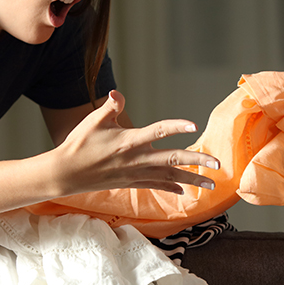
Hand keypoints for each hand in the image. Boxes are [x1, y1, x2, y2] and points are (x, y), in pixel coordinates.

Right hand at [52, 90, 219, 195]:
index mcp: (129, 140)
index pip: (158, 131)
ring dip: (192, 180)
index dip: (176, 126)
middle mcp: (136, 158)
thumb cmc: (79, 144)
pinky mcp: (132, 183)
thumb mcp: (94, 121)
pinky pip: (157, 186)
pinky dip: (172, 188)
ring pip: (170, 177)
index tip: (193, 124)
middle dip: (197, 161)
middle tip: (218, 164)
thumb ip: (111, 106)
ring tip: (211, 185)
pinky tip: (185, 191)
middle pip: (173, 159)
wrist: (65, 173)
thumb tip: (118, 93)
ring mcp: (135, 173)